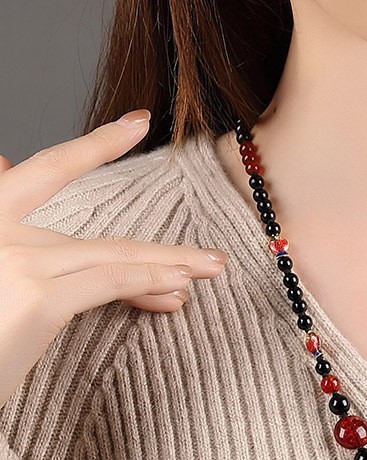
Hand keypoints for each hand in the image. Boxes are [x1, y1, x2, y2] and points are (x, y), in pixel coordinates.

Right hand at [0, 109, 228, 408]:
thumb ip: (17, 234)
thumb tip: (6, 161)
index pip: (45, 172)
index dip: (95, 146)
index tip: (138, 123)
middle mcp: (1, 232)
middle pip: (98, 238)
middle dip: (161, 248)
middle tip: (212, 254)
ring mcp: (17, 261)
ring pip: (112, 257)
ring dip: (170, 266)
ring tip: (212, 270)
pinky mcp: (35, 296)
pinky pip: (107, 281)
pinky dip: (148, 280)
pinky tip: (181, 286)